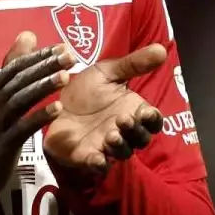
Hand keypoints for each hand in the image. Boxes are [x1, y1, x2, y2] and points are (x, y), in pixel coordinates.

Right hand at [0, 32, 75, 195]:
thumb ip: (12, 67)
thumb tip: (28, 34)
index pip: (14, 66)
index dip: (38, 55)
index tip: (62, 46)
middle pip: (19, 80)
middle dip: (45, 66)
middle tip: (70, 56)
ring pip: (20, 100)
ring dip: (43, 87)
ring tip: (66, 77)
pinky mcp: (2, 144)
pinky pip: (22, 128)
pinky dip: (39, 117)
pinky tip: (58, 109)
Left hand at [44, 44, 168, 174]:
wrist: (53, 103)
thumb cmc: (85, 90)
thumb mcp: (108, 72)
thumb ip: (134, 64)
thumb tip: (162, 49)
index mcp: (133, 111)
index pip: (153, 121)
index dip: (153, 119)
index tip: (147, 112)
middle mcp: (123, 131)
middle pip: (141, 139)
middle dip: (135, 131)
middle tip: (123, 119)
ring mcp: (106, 145)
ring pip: (123, 152)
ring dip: (120, 145)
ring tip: (111, 134)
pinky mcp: (87, 156)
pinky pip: (99, 165)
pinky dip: (100, 164)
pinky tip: (98, 157)